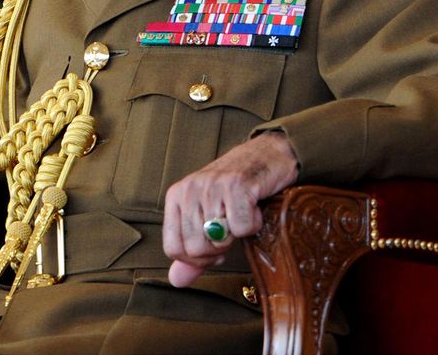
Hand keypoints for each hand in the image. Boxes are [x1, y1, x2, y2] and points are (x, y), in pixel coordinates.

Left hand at [162, 131, 297, 286]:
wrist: (265, 156)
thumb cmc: (235, 190)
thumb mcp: (208, 219)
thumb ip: (192, 253)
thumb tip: (176, 280)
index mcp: (176, 197)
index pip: (173, 249)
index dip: (197, 257)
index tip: (214, 243)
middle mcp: (189, 189)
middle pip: (195, 248)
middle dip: (219, 248)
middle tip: (230, 226)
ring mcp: (212, 185)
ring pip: (218, 240)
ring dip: (238, 233)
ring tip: (241, 211)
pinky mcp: (237, 185)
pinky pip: (243, 228)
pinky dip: (255, 223)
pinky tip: (254, 206)